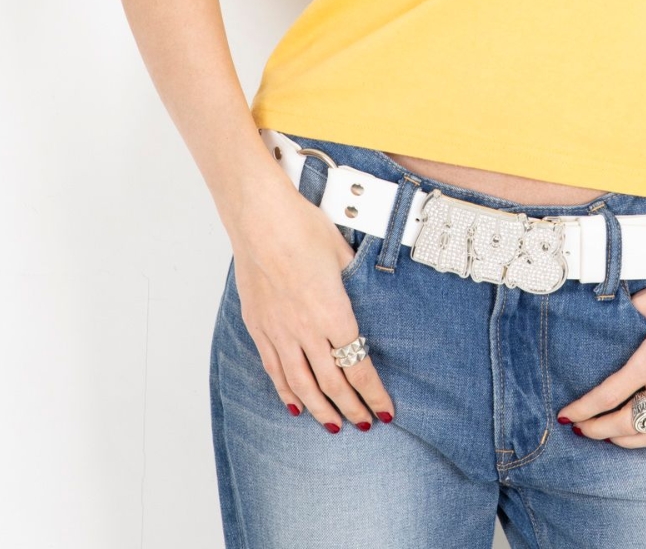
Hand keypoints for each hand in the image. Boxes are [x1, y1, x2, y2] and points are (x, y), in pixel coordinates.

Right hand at [230, 186, 395, 430]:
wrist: (259, 218)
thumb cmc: (301, 228)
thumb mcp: (342, 252)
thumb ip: (354, 277)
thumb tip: (366, 286)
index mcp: (333, 313)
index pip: (358, 366)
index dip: (373, 394)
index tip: (385, 411)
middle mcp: (306, 329)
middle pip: (333, 383)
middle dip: (352, 408)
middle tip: (365, 424)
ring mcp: (279, 331)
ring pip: (302, 385)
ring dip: (320, 409)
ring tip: (333, 426)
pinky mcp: (259, 326)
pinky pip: (274, 369)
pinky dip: (286, 391)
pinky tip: (296, 405)